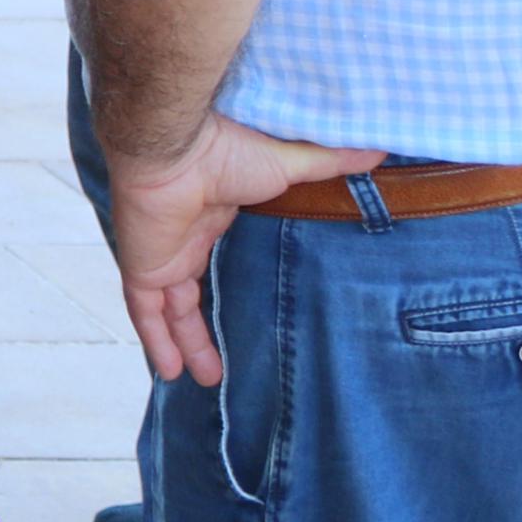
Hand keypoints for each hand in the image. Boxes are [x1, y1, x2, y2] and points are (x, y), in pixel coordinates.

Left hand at [103, 110, 383, 384]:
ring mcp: (159, 251)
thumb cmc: (229, 146)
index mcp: (210, 209)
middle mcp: (181, 235)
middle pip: (187, 290)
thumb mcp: (291, 162)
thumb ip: (331, 162)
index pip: (210, 250)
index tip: (242, 299)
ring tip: (203, 380)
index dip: (222, 277)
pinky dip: (156, 340)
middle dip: (199, 325)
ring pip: (167, 309)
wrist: (177, 141)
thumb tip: (378, 148)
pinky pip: (144, 312)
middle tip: (220, 361)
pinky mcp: (142, 264)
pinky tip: (171, 372)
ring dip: (183, 342)